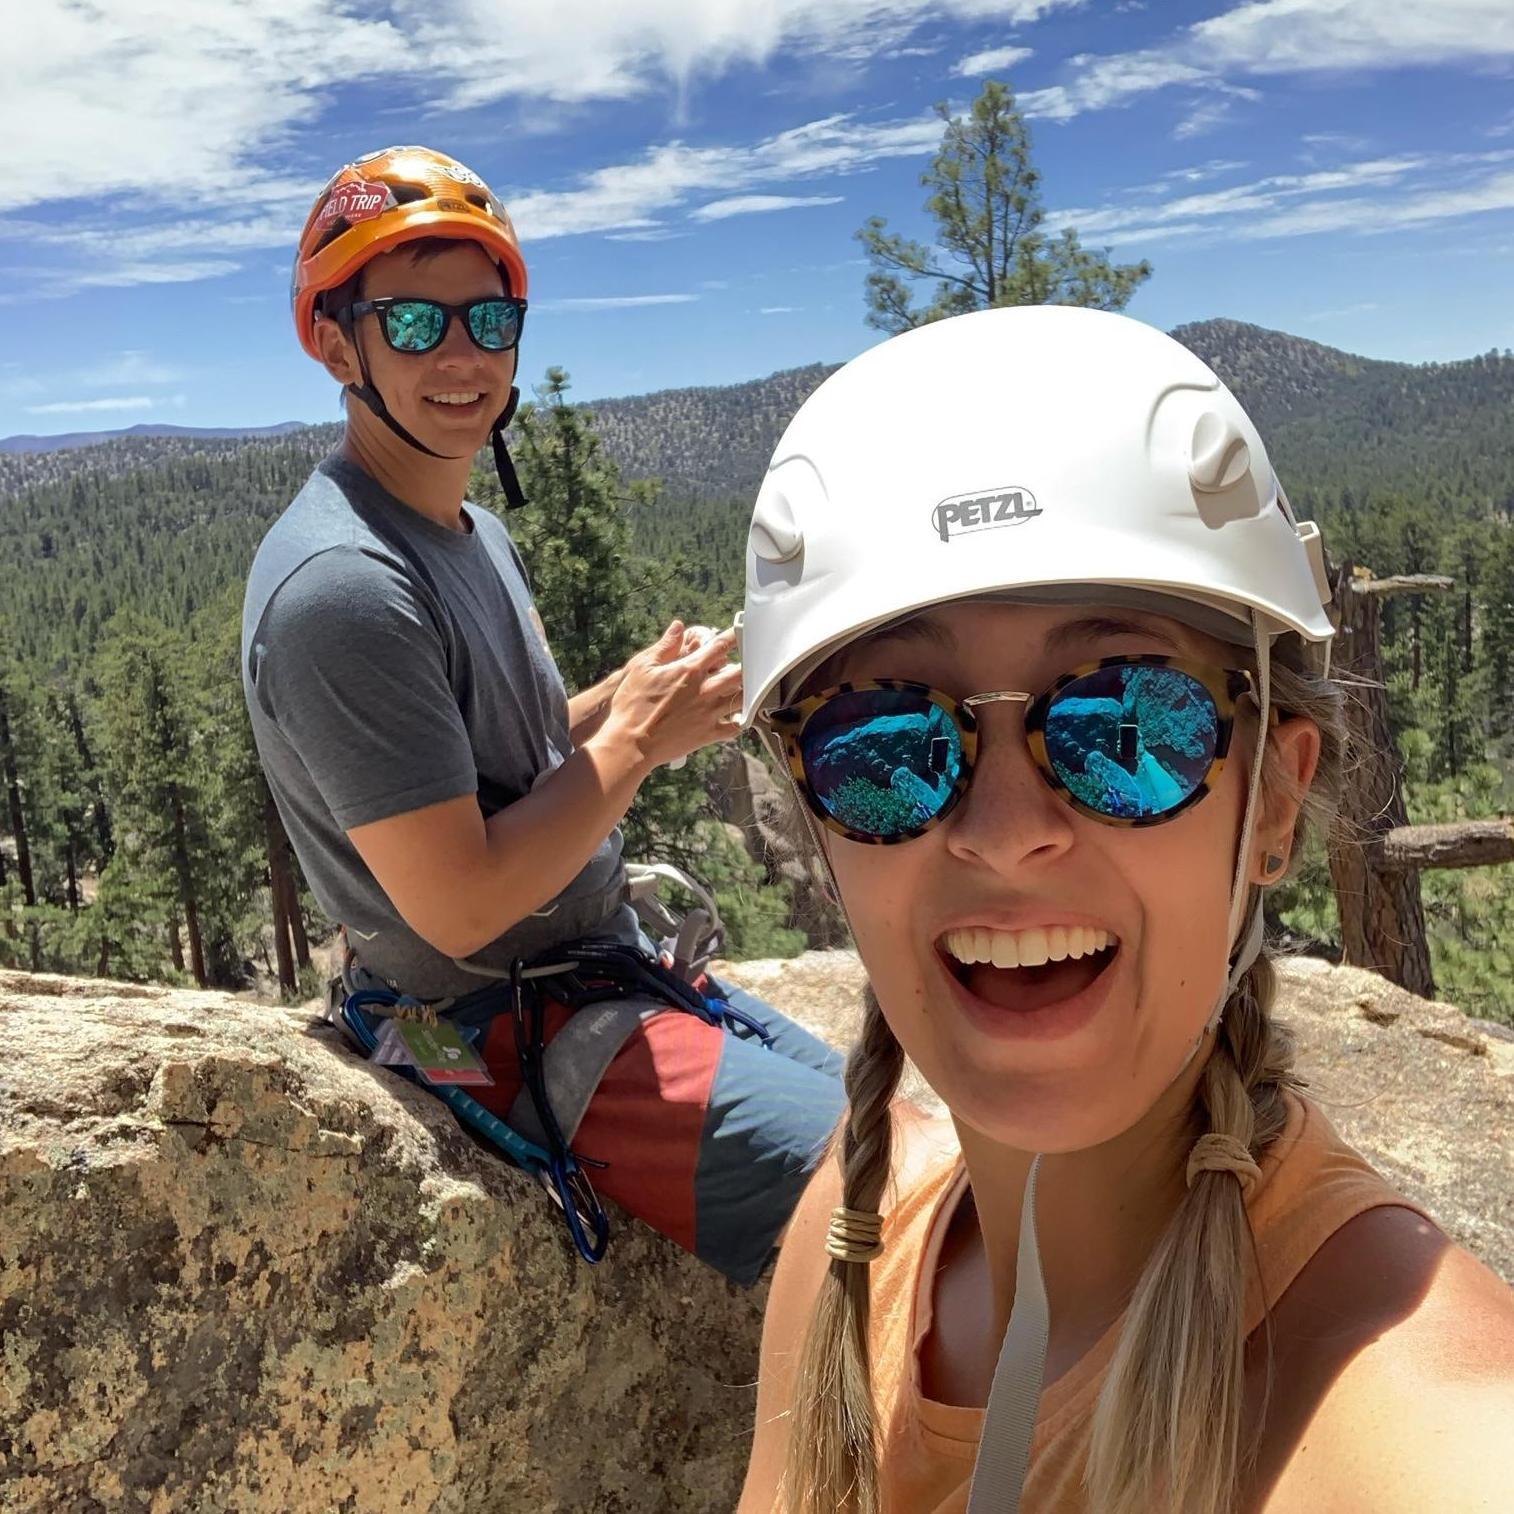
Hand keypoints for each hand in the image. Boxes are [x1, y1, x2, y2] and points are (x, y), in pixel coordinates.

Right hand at [591, 620, 742, 772]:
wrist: (631, 743)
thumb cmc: (632, 704)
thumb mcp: (642, 667)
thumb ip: (665, 646)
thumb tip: (678, 627)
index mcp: (689, 670)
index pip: (719, 647)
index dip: (734, 636)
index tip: (742, 632)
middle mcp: (705, 690)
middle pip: (739, 673)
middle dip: (747, 665)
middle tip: (751, 662)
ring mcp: (709, 713)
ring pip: (741, 699)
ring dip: (747, 691)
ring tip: (749, 687)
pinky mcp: (708, 734)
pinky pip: (734, 727)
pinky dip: (740, 721)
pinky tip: (739, 716)